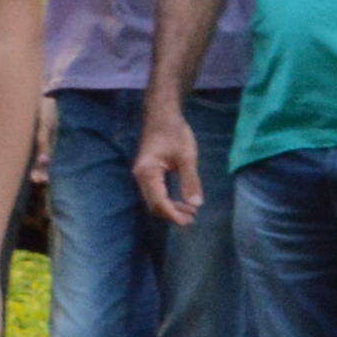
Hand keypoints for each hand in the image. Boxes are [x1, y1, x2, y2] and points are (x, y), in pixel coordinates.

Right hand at [134, 104, 204, 226]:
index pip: (159, 202)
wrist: (162, 114)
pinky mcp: (147, 173)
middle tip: (192, 218)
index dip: (173, 215)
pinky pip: (155, 193)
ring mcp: (142, 175)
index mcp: (148, 172)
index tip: (189, 221)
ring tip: (190, 212)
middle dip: (172, 214)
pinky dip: (168, 201)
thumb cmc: (174, 132)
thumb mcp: (187, 157)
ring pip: (154, 200)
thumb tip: (196, 205)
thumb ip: (190, 181)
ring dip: (171, 209)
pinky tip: (182, 202)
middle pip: (154, 205)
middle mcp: (141, 176)